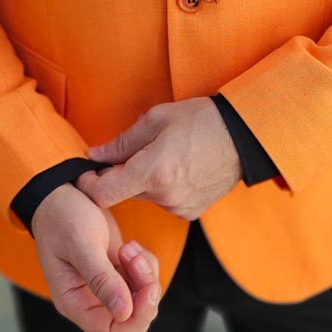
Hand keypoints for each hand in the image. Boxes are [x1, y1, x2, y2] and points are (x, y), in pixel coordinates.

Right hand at [31, 183, 160, 331]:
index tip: (146, 288)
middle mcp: (89, 301)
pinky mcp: (116, 273)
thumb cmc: (62, 217)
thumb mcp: (82, 244)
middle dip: (145, 293)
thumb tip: (124, 313)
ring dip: (145, 275)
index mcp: (74, 302)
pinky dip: (146, 265)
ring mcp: (105, 288)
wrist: (60, 194)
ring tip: (129, 247)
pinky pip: (143, 282)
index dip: (136, 319)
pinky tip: (131, 246)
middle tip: (136, 259)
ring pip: (142, 300)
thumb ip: (102, 279)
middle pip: (132, 320)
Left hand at [75, 97, 241, 218]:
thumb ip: (121, 142)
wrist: (244, 138)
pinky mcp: (190, 212)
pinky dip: (163, 189)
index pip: (103, 194)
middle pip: (124, 193)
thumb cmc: (201, 121)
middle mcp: (165, 196)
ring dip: (144, 181)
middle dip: (120, 176)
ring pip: (145, 197)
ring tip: (165, 157)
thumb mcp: (157, 119)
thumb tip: (94, 156)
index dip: (89, 185)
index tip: (87, 173)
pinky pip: (164, 202)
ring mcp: (179, 207)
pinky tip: (180, 170)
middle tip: (132, 153)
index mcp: (153, 172)